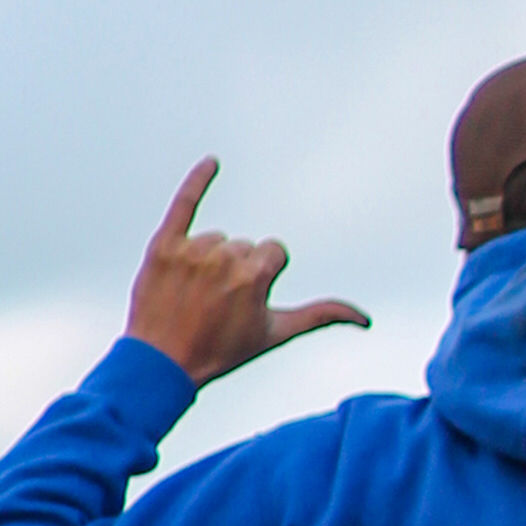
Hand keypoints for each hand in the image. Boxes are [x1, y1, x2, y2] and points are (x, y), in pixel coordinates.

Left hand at [125, 160, 368, 385]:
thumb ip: (320, 316)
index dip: (262, 278)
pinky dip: (198, 182)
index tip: (242, 303)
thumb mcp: (274, 335)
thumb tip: (364, 319)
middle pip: (243, 248)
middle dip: (235, 273)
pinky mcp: (164, 245)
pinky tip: (212, 163)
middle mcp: (223, 258)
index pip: (272, 252)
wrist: (161, 363)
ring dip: (208, 262)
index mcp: (254, 276)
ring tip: (191, 295)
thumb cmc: (220, 351)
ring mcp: (191, 250)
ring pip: (215, 240)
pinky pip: (184, 203)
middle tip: (213, 306)